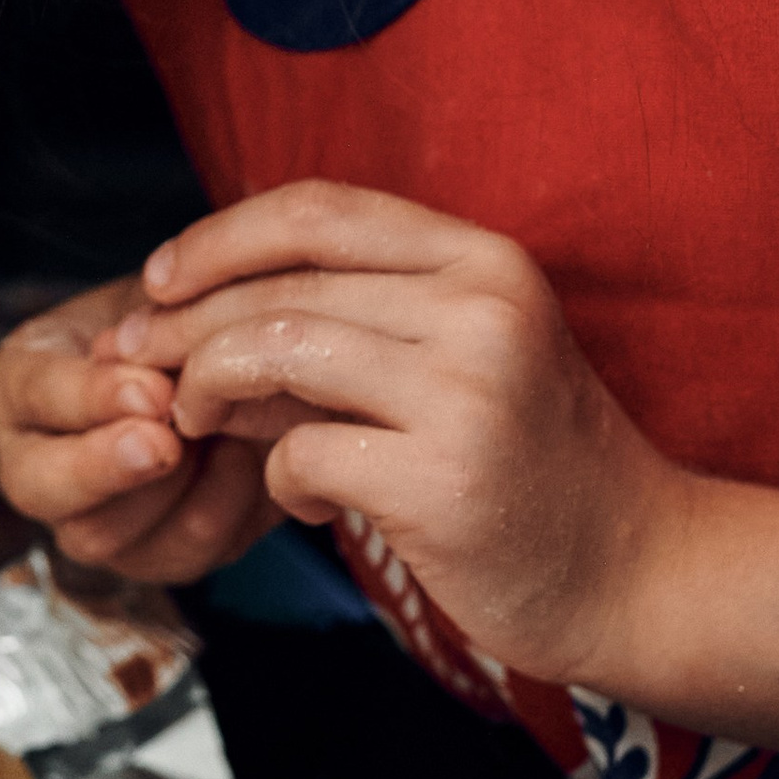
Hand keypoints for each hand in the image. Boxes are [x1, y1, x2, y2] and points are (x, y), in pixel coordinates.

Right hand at [0, 270, 278, 580]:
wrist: (223, 368)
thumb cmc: (171, 323)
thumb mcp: (155, 302)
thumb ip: (150, 325)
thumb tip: (154, 361)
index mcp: (19, 387)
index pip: (35, 396)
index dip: (91, 398)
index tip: (152, 390)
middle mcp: (34, 466)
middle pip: (41, 488)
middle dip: (106, 467)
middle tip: (166, 443)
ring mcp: (86, 522)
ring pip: (104, 535)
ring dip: (173, 489)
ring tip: (225, 436)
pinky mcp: (150, 556)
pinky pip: (179, 554)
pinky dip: (223, 509)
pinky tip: (248, 460)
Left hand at [97, 183, 692, 681]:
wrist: (635, 568)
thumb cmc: (530, 462)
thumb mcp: (457, 360)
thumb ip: (348, 325)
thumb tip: (196, 313)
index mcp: (483, 260)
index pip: (319, 210)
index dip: (220, 237)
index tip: (160, 279)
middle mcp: (480, 308)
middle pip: (282, 284)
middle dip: (187, 325)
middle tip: (142, 366)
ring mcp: (465, 393)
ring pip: (275, 353)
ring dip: (211, 390)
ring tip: (202, 424)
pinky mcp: (441, 479)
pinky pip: (300, 455)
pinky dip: (277, 477)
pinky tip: (304, 498)